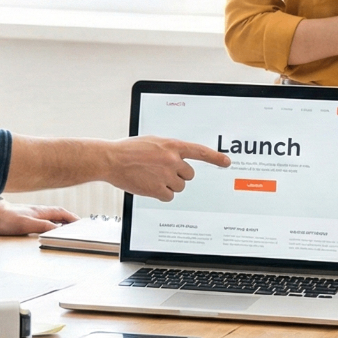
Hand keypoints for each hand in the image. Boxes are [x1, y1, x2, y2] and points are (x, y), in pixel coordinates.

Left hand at [0, 200, 76, 235]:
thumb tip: (59, 229)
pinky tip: (44, 230)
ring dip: (58, 222)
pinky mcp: (21, 219)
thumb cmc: (4, 219)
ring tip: (65, 230)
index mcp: (40, 212)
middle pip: (57, 214)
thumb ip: (43, 226)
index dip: (72, 218)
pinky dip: (47, 225)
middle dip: (68, 219)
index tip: (82, 224)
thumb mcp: (26, 224)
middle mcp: (36, 212)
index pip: (61, 213)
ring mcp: (29, 215)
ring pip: (49, 217)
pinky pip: (40, 221)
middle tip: (77, 227)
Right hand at [105, 137, 230, 200]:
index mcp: (172, 145)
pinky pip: (169, 196)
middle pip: (189, 175)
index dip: (216, 157)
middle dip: (179, 175)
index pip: (200, 151)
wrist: (111, 159)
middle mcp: (173, 159)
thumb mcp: (152, 141)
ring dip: (168, 185)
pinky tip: (149, 186)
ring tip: (152, 177)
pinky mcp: (158, 189)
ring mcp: (166, 175)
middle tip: (162, 172)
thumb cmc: (128, 150)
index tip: (226, 162)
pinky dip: (161, 194)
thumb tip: (178, 157)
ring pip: (179, 187)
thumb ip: (168, 149)